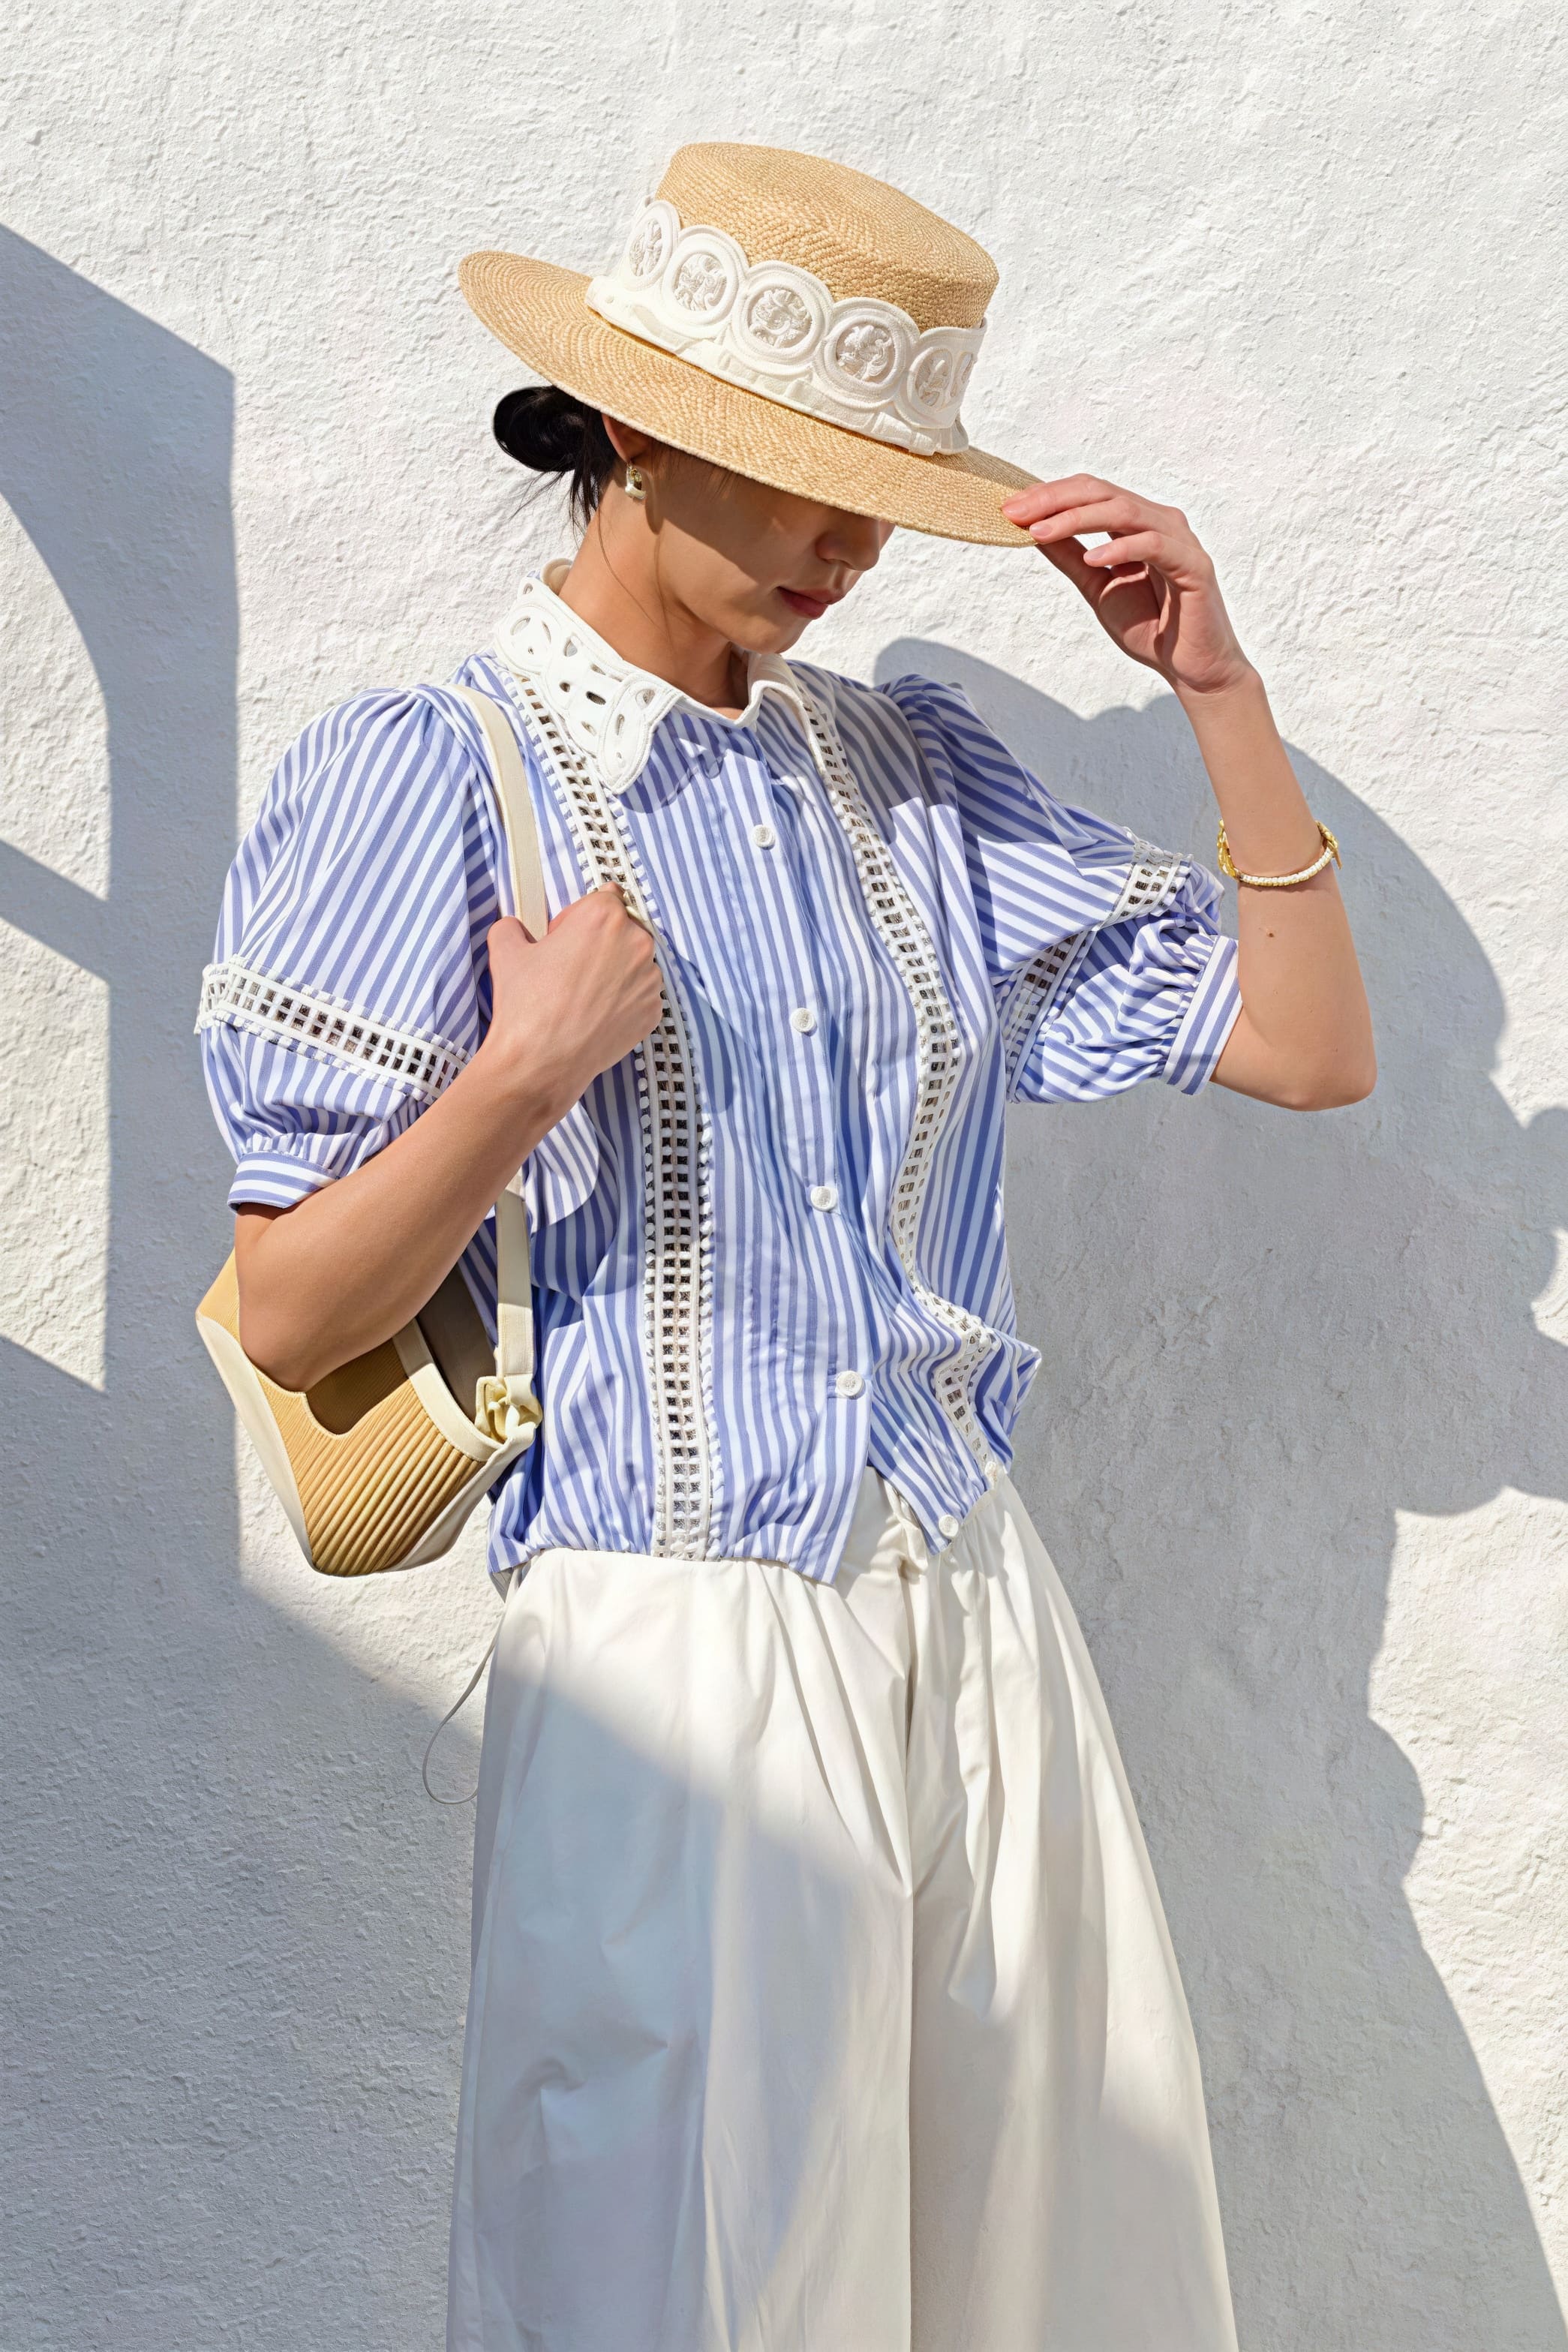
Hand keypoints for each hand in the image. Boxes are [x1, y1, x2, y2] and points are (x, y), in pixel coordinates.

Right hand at [479, 888, 662, 1118]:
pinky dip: (622, 1001)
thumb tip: (517, 928)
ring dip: (614, 971)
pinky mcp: (653, 1011)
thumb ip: (514, 926)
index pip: (604, 898)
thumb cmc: (526, 1005)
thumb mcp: (506, 950)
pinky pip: (639, 995)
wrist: (541, 1062)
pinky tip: (595, 1014)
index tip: (565, 936)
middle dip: (600, 942)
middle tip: (569, 968)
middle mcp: (636, 943)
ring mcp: (649, 980)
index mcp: (603, 917)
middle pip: (623, 929)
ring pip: (634, 963)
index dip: (579, 917)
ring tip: (581, 995)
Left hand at [1001, 475, 1251, 698]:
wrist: (1190, 668)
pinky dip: (1121, 547)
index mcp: (1137, 524)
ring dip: (1078, 518)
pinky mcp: (1194, 566)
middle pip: (1103, 492)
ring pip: (1125, 511)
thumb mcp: (1097, 587)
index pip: (1090, 493)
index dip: (1049, 496)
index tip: (1009, 509)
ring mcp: (1179, 541)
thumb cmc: (1150, 626)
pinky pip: (1155, 545)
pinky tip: (1094, 557)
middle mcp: (1159, 523)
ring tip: (1041, 532)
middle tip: (1017, 513)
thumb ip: (1070, 557)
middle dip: (1055, 500)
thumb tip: (1034, 531)